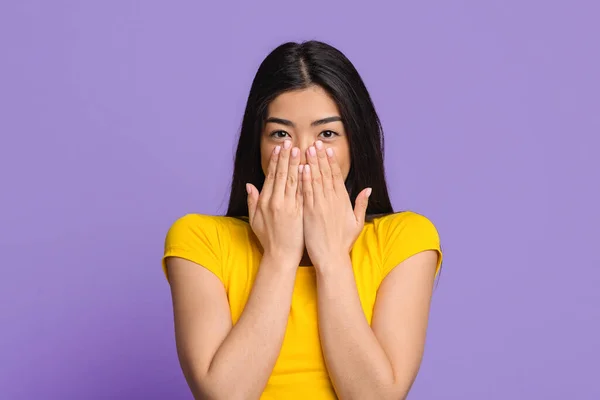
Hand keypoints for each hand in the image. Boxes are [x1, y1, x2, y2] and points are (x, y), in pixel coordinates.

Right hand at [247, 140, 303, 264]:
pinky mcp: (298, 212)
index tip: (280, 148)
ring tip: (300, 149)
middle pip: (282, 174)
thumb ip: (252, 201)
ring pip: (292, 180)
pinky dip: (304, 179)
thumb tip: (250, 185)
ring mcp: (287, 207)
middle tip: (291, 142)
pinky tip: (307, 168)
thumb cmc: (269, 239)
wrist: (280, 256)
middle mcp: (275, 202)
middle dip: (286, 157)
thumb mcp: (255, 220)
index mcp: (265, 202)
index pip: (271, 176)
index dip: (276, 161)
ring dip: (296, 163)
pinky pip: (302, 192)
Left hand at [302, 140, 370, 268]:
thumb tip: (368, 189)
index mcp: (343, 201)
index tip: (328, 149)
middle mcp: (332, 201)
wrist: (331, 258)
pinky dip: (305, 180)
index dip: (332, 162)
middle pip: (325, 174)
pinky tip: (302, 168)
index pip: (336, 177)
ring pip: (316, 180)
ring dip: (312, 163)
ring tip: (308, 149)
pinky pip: (307, 193)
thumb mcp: (357, 223)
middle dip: (320, 157)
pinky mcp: (310, 213)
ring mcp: (320, 206)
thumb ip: (361, 204)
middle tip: (316, 142)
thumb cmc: (342, 243)